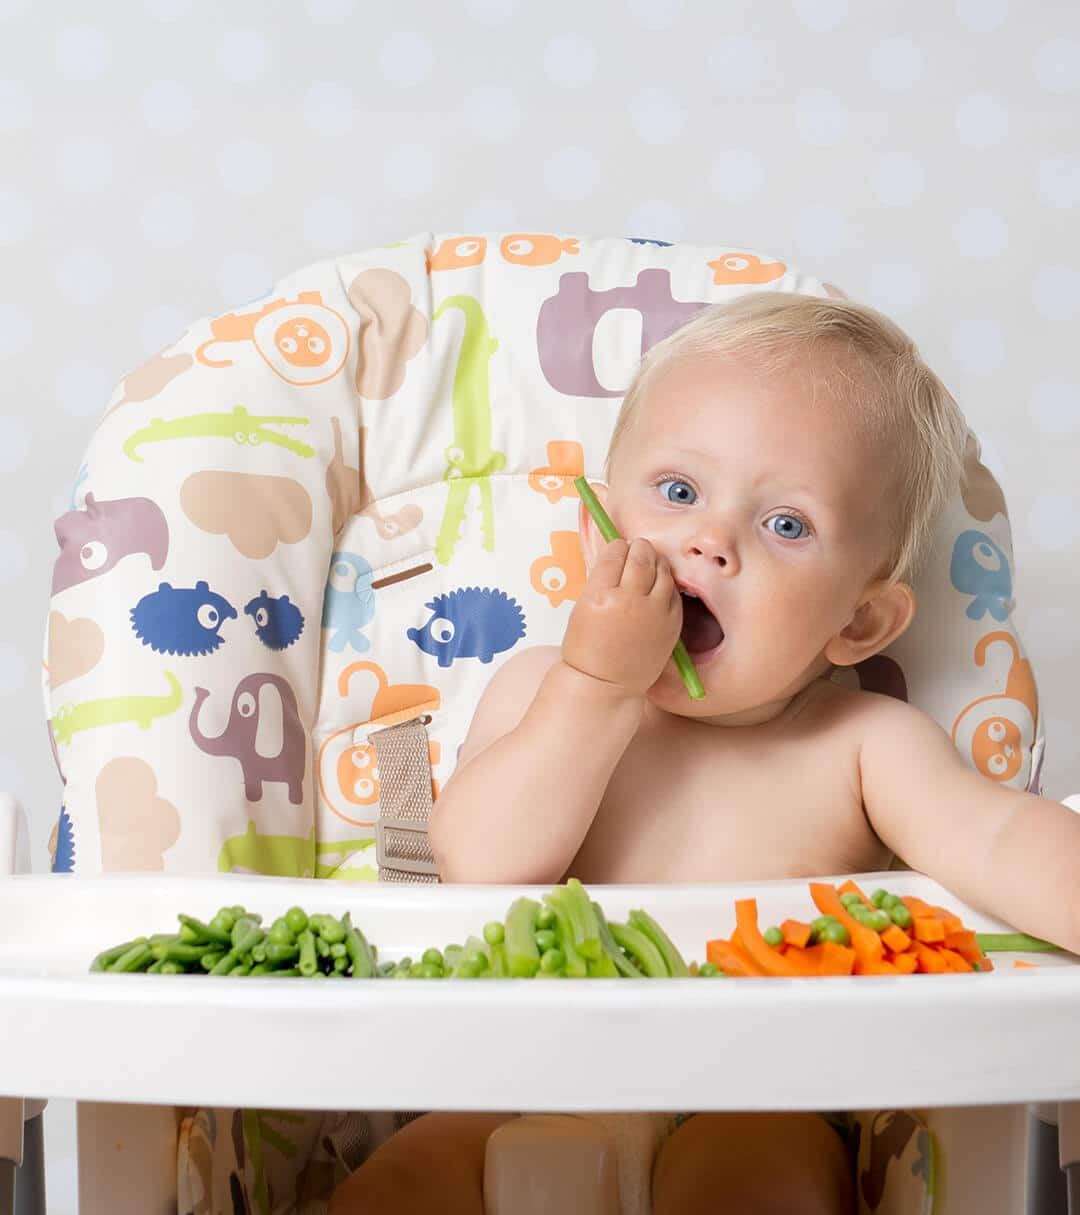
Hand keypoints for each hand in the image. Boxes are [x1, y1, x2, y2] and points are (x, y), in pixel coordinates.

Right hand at [562, 537, 682, 697]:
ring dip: (655, 561)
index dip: (616, 546)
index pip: (614, 552)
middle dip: (638, 548)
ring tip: (648, 565)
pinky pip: (673, 591)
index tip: (617, 547)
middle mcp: (629, 600)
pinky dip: (666, 583)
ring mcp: (654, 612)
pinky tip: (657, 587)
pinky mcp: (671, 623)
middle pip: (641, 555)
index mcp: (600, 595)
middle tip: (636, 549)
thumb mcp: (582, 607)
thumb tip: (617, 554)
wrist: (605, 684)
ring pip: (662, 569)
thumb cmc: (588, 648)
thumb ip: (601, 579)